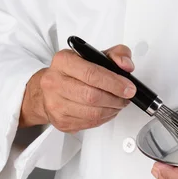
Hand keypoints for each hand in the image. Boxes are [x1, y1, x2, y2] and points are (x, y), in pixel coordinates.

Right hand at [19, 44, 135, 131]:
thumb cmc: (74, 71)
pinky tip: (107, 110)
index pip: (92, 74)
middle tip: (126, 97)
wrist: (48, 88)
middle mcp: (55, 82)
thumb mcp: (95, 55)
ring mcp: (55, 104)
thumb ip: (116, 54)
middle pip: (92, 96)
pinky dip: (104, 118)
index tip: (129, 88)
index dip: (114, 83)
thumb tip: (126, 65)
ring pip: (92, 113)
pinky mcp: (61, 121)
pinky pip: (89, 123)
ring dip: (112, 110)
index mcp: (63, 61)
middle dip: (116, 99)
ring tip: (118, 103)